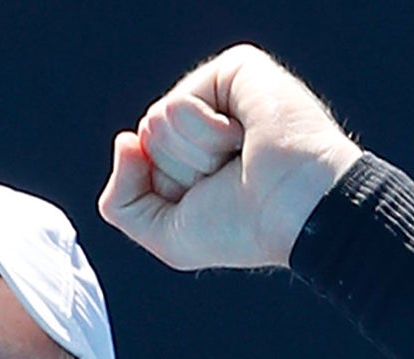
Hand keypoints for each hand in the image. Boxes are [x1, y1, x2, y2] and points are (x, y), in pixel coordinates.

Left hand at [98, 44, 363, 272]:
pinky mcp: (236, 70)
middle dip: (180, 171)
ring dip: (195, 154)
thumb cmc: (242, 228)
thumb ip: (120, 201)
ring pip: (156, 122)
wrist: (293, 211)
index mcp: (195, 156)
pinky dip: (204, 131)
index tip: (214, 199)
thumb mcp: (164, 233)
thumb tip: (124, 140)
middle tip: (229, 177)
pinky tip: (242, 136)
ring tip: (239, 157)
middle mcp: (207, 121)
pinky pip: (177, 103)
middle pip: (147, 140)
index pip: (141, 162)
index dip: (166, 191)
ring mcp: (222, 94)